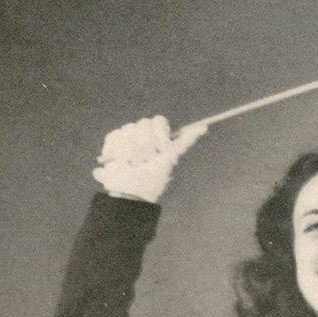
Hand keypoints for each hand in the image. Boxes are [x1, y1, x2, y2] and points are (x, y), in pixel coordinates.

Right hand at [92, 116, 207, 202]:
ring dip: (131, 150)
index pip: (159, 121)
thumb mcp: (171, 159)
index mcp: (158, 139)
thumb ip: (185, 142)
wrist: (129, 194)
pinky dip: (117, 150)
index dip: (159, 134)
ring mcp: (127, 139)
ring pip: (128, 129)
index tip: (161, 148)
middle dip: (146, 145)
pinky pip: (115, 136)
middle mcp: (144, 137)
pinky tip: (120, 161)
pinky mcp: (113, 144)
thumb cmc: (152, 181)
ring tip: (132, 164)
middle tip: (145, 161)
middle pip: (144, 124)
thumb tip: (204, 127)